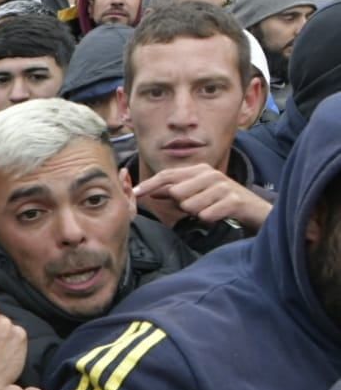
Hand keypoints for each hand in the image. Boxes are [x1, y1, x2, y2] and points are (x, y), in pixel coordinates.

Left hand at [133, 163, 270, 230]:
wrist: (255, 210)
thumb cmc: (220, 202)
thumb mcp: (196, 194)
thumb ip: (172, 193)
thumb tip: (149, 192)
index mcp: (199, 170)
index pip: (168, 175)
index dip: (150, 184)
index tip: (135, 193)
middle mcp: (210, 174)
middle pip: (176, 193)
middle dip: (181, 205)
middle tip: (198, 205)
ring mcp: (223, 186)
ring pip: (189, 206)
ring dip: (197, 213)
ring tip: (210, 209)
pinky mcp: (233, 200)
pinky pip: (205, 215)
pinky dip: (208, 219)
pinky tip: (218, 215)